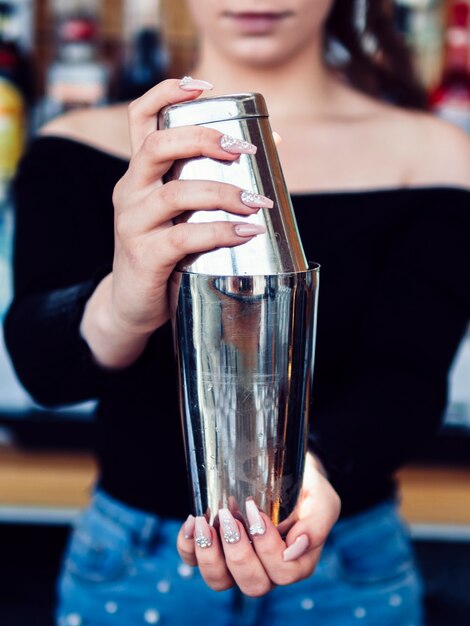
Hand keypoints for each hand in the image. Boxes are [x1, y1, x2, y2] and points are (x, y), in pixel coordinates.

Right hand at [81, 78, 270, 367]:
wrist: (132, 305)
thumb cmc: (166, 254)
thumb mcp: (181, 214)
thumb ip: (209, 184)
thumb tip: (271, 149)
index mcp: (140, 174)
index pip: (141, 118)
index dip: (167, 93)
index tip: (204, 86)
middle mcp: (130, 191)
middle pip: (159, 145)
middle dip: (205, 139)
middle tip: (243, 148)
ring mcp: (133, 223)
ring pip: (176, 192)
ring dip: (223, 193)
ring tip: (258, 203)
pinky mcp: (143, 255)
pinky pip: (184, 236)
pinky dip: (219, 231)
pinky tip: (246, 232)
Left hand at [176, 453, 340, 596]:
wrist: (284, 468)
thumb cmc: (306, 488)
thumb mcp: (322, 500)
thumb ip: (318, 523)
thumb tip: (295, 546)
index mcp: (296, 562)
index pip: (283, 573)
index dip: (268, 548)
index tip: (257, 512)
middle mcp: (267, 569)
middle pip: (252, 584)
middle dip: (237, 554)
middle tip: (230, 517)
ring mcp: (238, 563)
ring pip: (220, 581)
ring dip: (208, 555)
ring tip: (204, 523)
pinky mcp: (215, 549)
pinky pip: (194, 562)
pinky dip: (188, 546)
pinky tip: (192, 522)